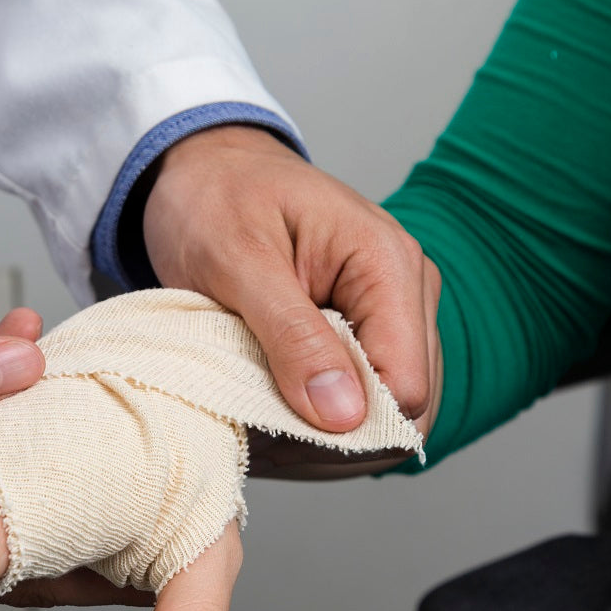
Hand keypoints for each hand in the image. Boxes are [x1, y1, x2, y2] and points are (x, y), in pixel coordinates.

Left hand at [144, 125, 442, 441]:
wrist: (203, 169)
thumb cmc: (215, 199)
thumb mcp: (237, 262)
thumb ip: (292, 336)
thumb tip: (344, 414)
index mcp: (386, 262)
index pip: (405, 385)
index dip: (347, 425)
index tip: (272, 425)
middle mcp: (407, 291)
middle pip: (405, 413)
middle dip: (332, 439)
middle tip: (255, 427)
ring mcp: (393, 316)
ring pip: (386, 421)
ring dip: (321, 440)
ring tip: (254, 418)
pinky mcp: (368, 336)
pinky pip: (362, 408)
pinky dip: (315, 427)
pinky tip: (267, 415)